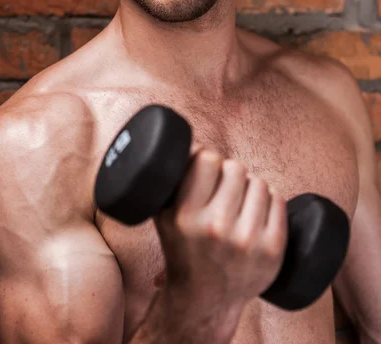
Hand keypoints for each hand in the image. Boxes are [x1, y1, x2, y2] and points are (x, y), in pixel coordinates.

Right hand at [154, 148, 287, 311]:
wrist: (205, 300)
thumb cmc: (183, 249)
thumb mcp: (163, 215)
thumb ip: (172, 178)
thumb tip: (192, 141)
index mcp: (186, 216)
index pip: (208, 158)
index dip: (207, 158)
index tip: (205, 168)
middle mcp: (217, 228)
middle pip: (235, 167)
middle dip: (228, 173)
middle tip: (222, 188)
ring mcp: (247, 241)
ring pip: (258, 182)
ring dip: (249, 186)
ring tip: (238, 202)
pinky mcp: (273, 250)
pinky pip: (278, 200)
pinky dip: (268, 201)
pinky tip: (255, 213)